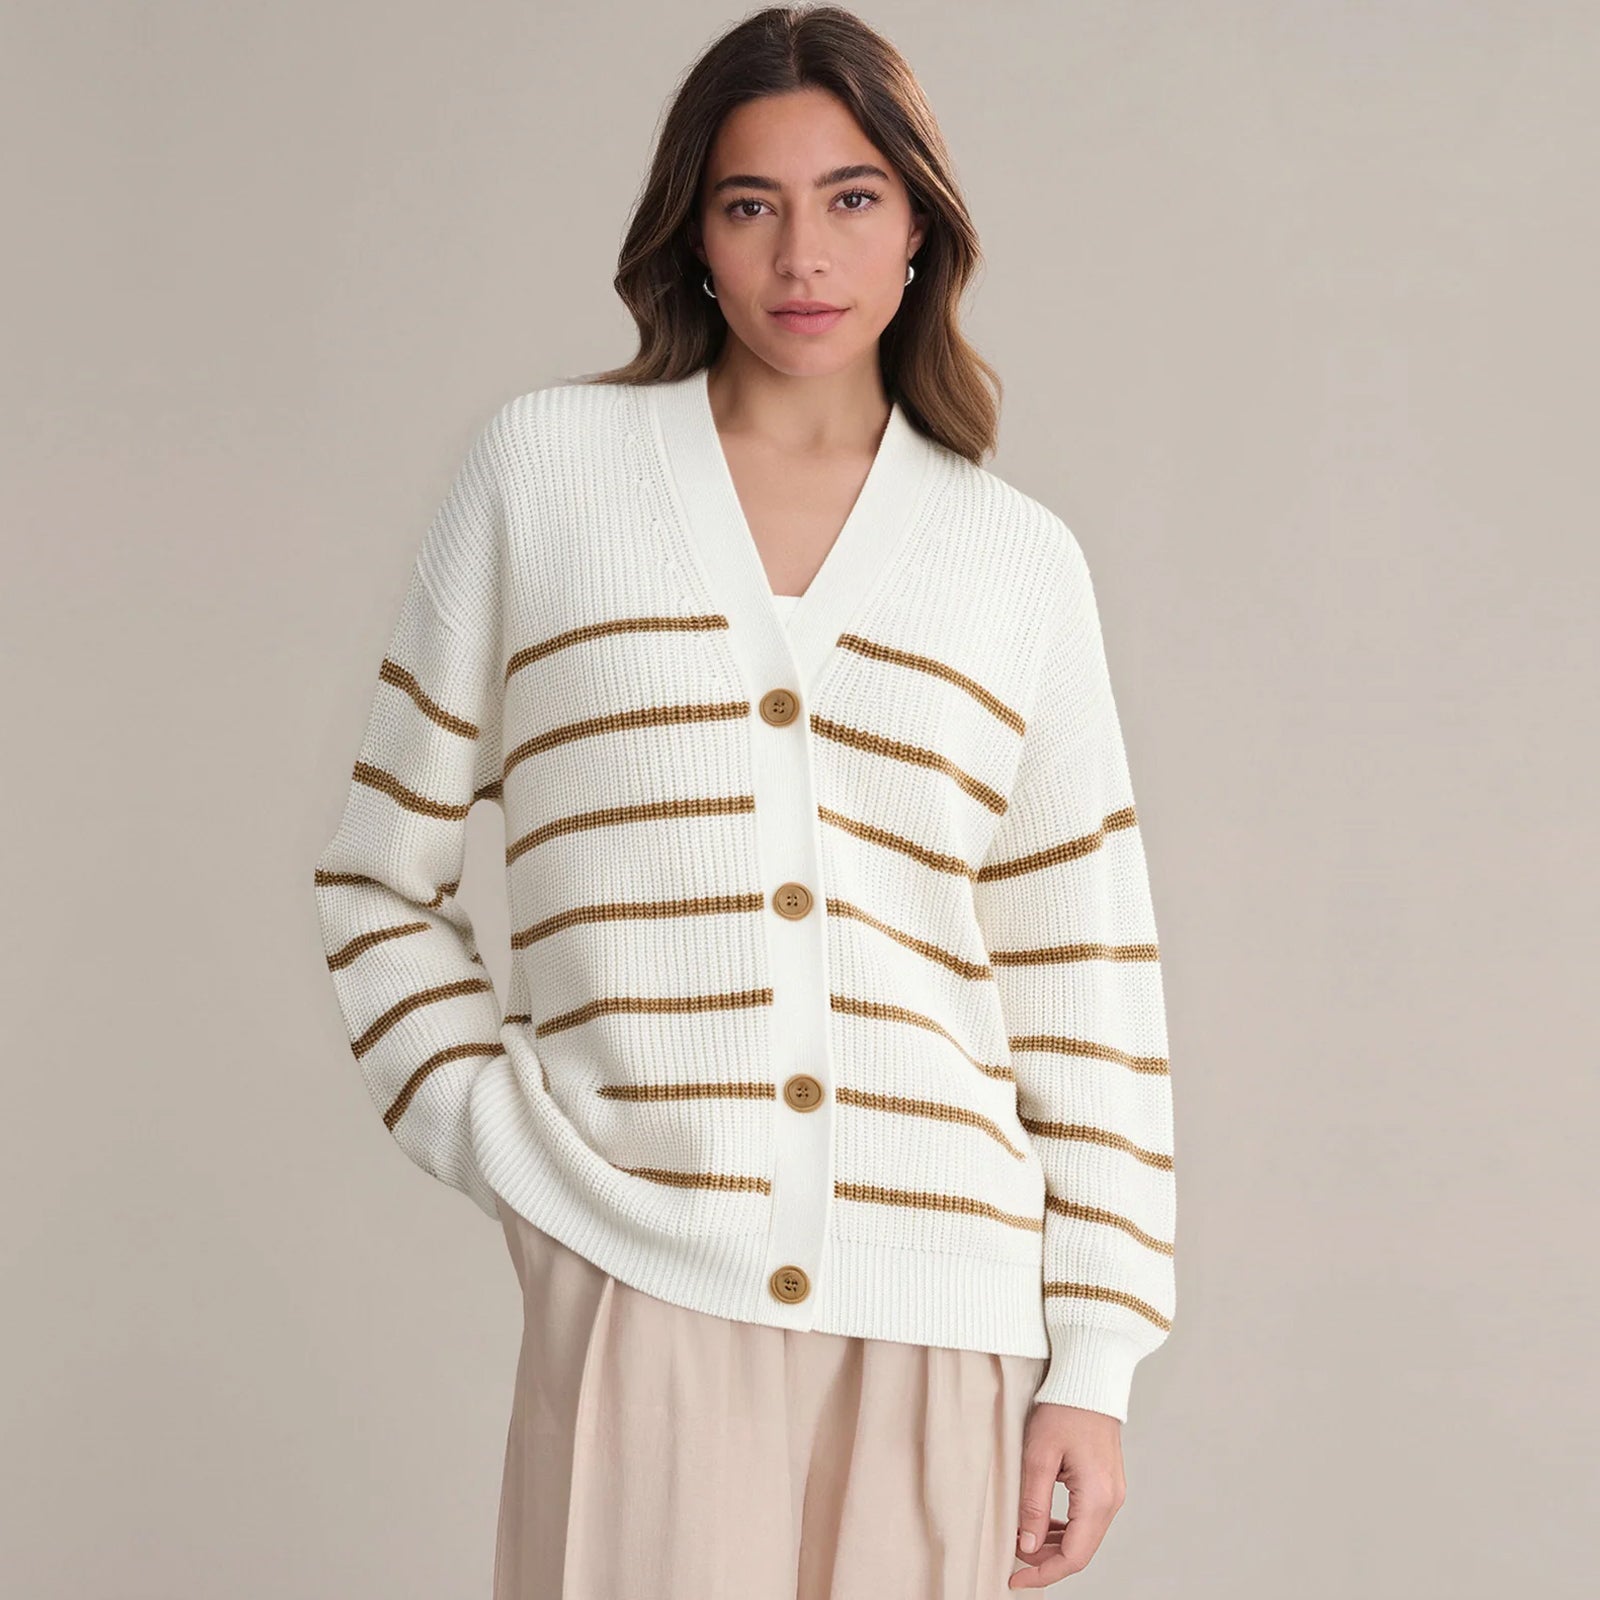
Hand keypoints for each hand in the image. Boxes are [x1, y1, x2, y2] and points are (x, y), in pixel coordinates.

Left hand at [1008, 1403, 1125, 1587]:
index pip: (1073, 1557)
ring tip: (1022, 1541)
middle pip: (1080, 1551)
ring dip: (1053, 1546)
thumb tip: (1027, 1547)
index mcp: (1098, 1498)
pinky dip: (1064, 1529)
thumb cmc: (1064, 1409)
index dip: (1043, 1573)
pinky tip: (1041, 1524)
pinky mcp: (1107, 1483)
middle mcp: (1112, 1501)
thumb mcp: (1039, 1456)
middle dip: (1045, 1561)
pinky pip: (1086, 1519)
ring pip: (1083, 1537)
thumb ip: (1033, 1505)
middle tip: (1012, 1560)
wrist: (1089, 1379)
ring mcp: (1113, 1492)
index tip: (1014, 1579)